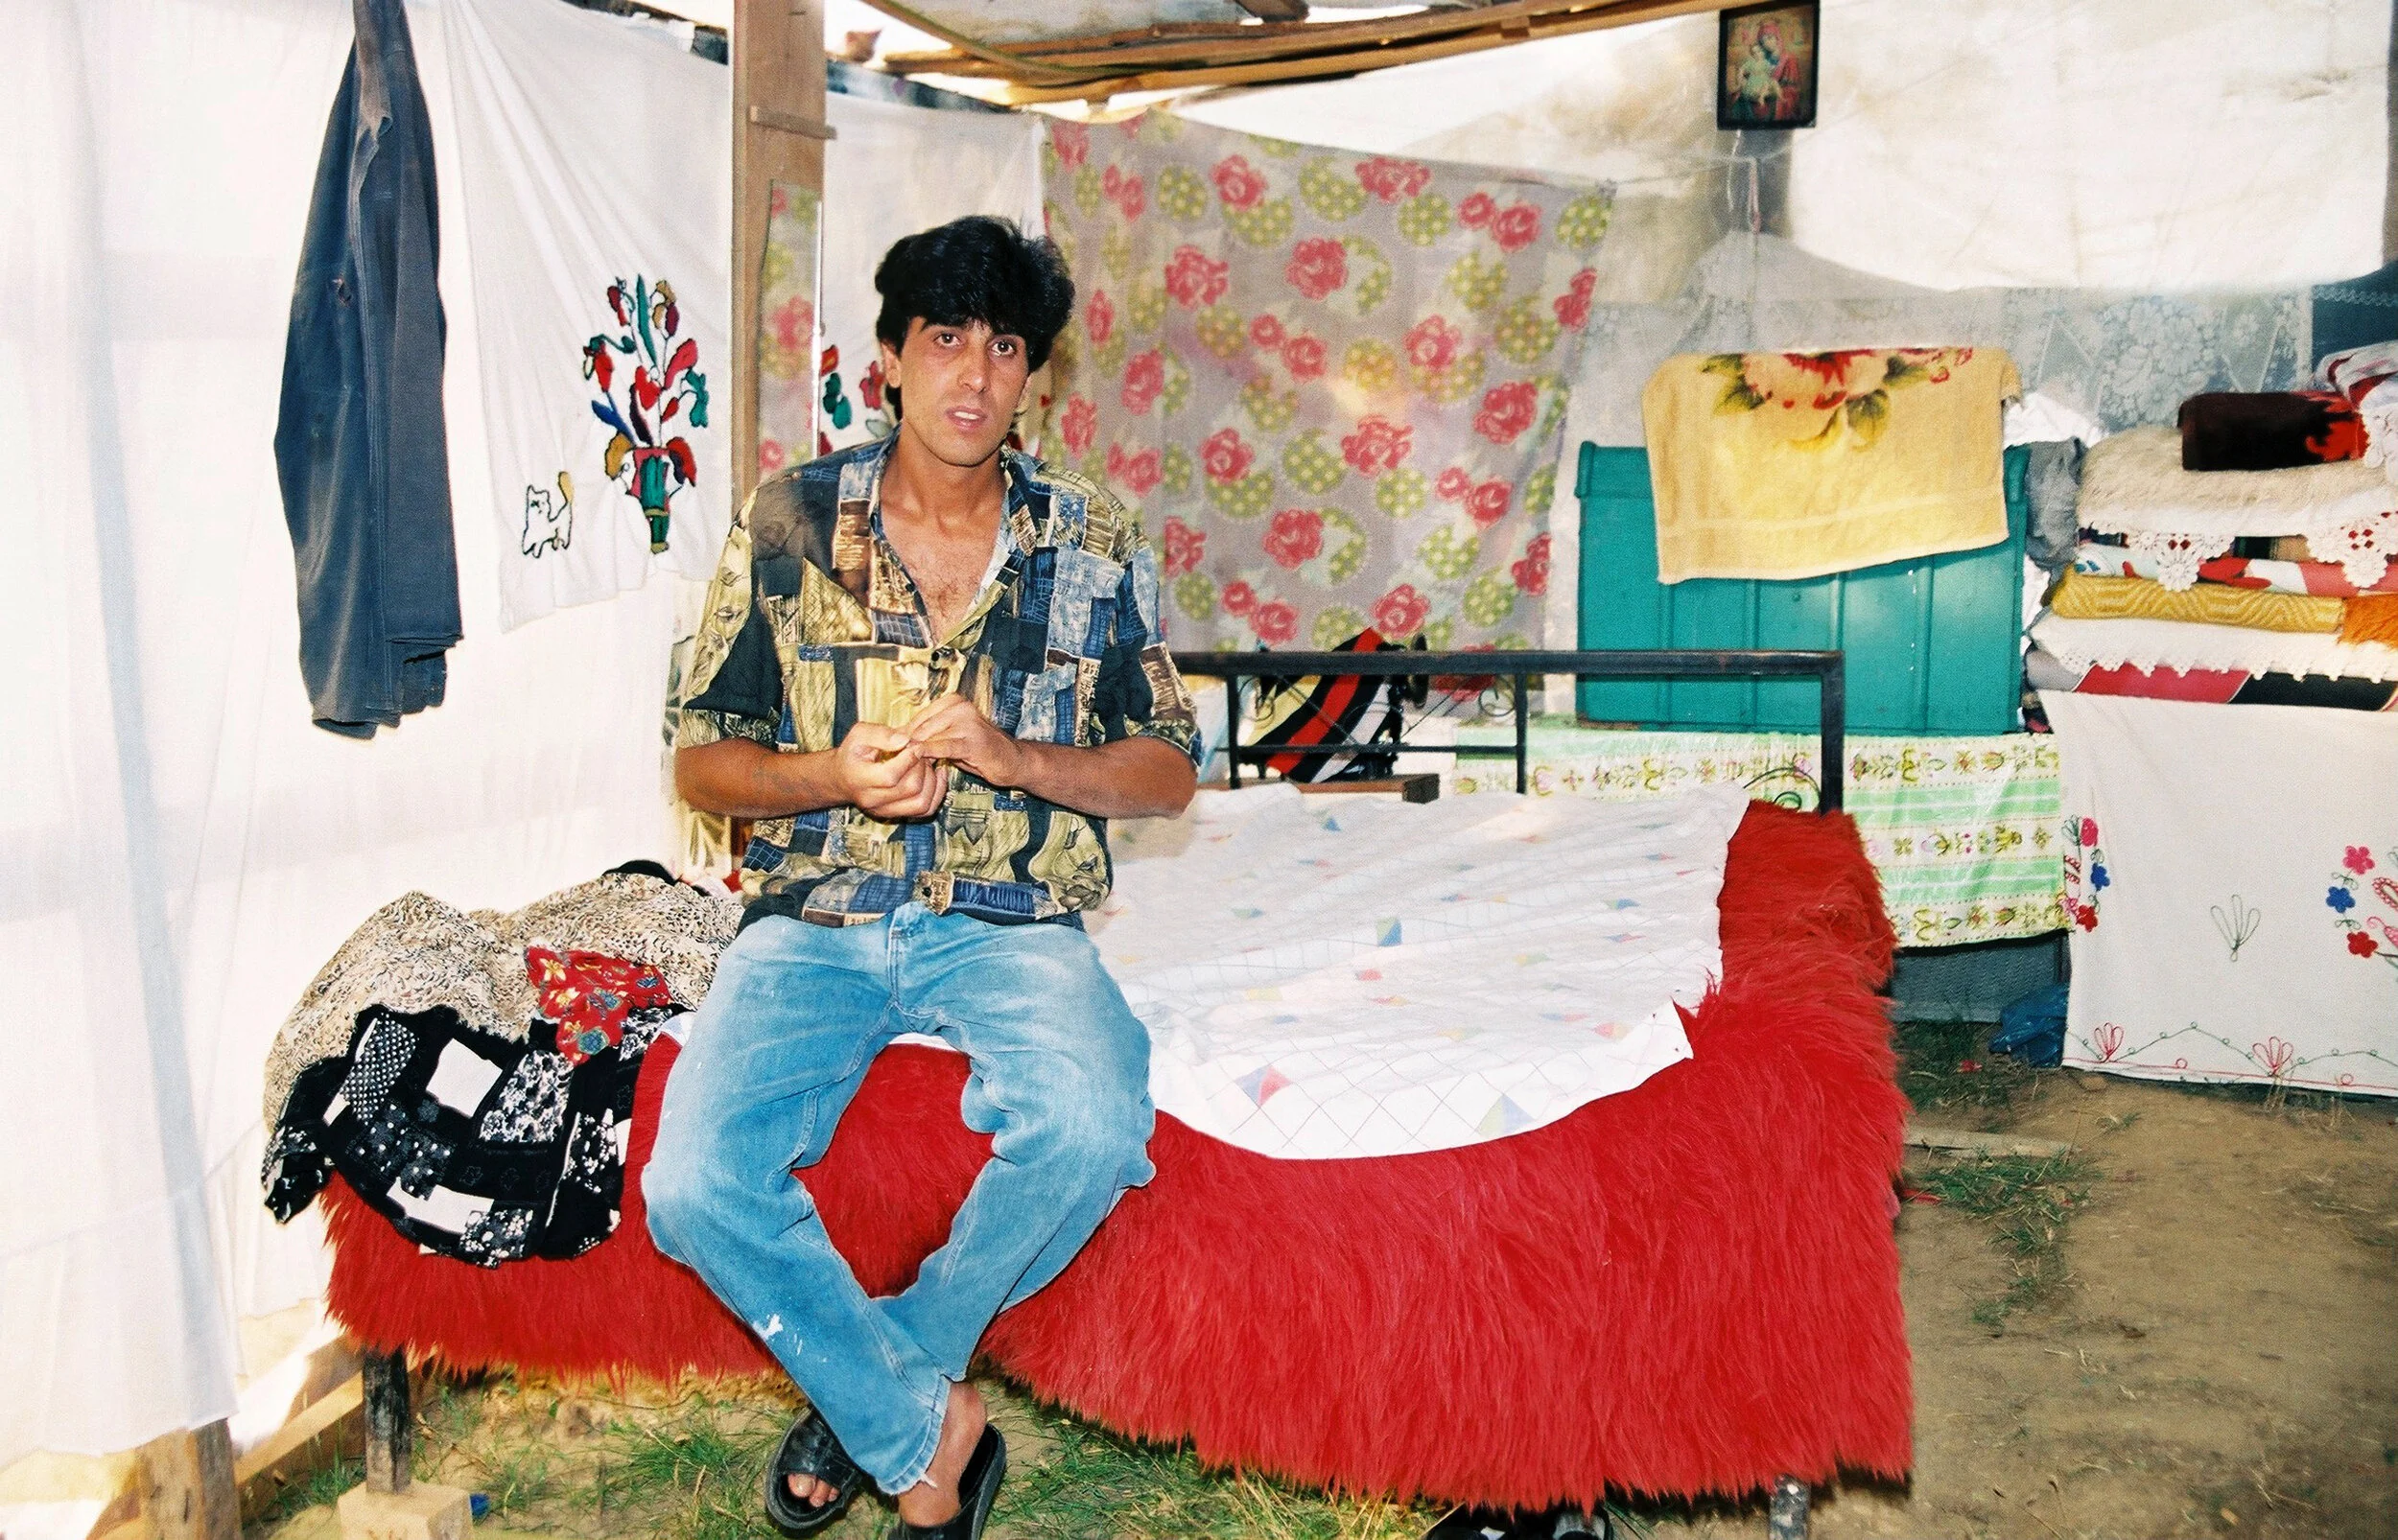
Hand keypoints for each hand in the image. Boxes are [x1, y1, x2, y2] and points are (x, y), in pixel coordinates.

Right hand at [832, 722, 945, 819]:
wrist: (843, 778)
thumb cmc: (853, 752)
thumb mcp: (859, 734)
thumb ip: (881, 734)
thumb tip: (905, 740)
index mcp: (859, 779)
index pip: (891, 776)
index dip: (909, 759)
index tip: (915, 744)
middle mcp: (872, 801)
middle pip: (910, 788)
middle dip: (922, 766)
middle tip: (920, 752)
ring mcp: (885, 811)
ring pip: (922, 803)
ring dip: (931, 780)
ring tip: (925, 763)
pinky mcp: (897, 815)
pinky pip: (926, 810)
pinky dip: (937, 792)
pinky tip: (936, 774)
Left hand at [904, 693, 1023, 787]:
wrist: (1013, 760)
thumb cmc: (978, 750)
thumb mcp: (951, 737)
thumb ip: (929, 733)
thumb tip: (897, 738)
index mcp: (953, 701)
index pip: (918, 718)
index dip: (904, 736)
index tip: (892, 751)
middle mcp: (960, 707)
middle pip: (922, 727)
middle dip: (908, 745)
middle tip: (896, 762)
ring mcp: (968, 722)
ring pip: (930, 737)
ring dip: (917, 753)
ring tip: (907, 767)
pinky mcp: (973, 741)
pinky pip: (944, 747)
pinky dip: (929, 754)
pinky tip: (919, 760)